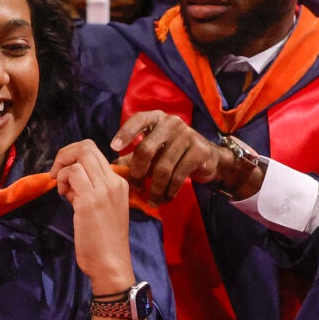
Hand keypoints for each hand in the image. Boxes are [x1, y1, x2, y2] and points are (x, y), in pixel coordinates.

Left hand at [49, 140, 134, 294]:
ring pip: (79, 157)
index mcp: (119, 182)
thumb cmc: (104, 240)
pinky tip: (64, 197)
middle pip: (87, 147)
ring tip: (64, 192)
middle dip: (65, 154)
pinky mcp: (91, 201)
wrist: (110, 264)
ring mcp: (104, 190)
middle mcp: (114, 182)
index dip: (74, 155)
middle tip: (56, 174)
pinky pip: (73, 173)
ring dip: (63, 170)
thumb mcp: (102, 206)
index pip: (95, 151)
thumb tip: (68, 176)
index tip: (65, 173)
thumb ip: (89, 187)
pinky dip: (62, 180)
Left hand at [110, 110, 225, 205]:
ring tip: (152, 201)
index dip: (125, 133)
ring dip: (155, 188)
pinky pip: (179, 175)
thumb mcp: (152, 152)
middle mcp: (171, 122)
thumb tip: (110, 168)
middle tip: (135, 188)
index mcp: (156, 118)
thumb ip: (132, 158)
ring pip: (163, 167)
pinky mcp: (199, 150)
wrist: (208, 158)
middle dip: (138, 173)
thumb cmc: (172, 153)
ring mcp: (186, 135)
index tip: (113, 147)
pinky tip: (166, 198)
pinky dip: (170, 190)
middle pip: (147, 149)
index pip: (138, 120)